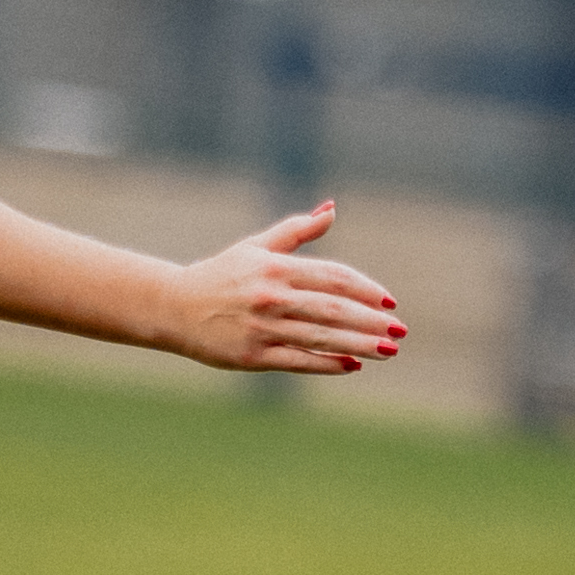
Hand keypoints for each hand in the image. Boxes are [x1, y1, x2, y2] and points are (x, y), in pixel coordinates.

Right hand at [157, 201, 401, 375]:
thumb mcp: (257, 247)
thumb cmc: (221, 275)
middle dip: (371, 321)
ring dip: (359, 344)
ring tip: (388, 351)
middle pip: (333, 309)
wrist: (173, 307)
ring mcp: (262, 328)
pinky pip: (298, 361)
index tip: (389, 303)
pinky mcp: (252, 357)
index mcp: (276, 268)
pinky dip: (327, 364)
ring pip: (321, 337)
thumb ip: (298, 230)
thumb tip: (332, 209)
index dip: (366, 289)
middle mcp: (272, 297)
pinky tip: (353, 365)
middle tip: (400, 331)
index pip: (333, 277)